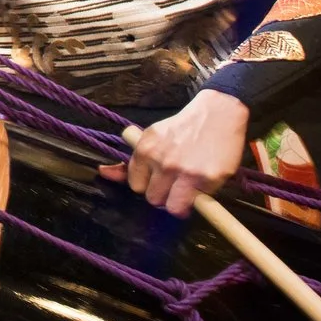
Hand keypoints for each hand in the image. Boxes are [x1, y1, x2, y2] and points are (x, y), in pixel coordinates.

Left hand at [100, 89, 249, 217]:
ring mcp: (183, 171)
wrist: (217, 114)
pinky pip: (196, 204)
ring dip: (179, 203)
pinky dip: (198, 202)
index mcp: (145, 150)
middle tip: (175, 185)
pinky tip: (201, 190)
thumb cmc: (182, 129)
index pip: (135, 185)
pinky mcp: (205, 179)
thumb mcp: (151, 138)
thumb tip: (103, 172)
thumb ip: (129, 161)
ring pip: (171, 207)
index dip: (148, 185)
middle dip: (163, 195)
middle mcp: (161, 162)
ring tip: (186, 192)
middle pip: (152, 199)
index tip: (158, 180)